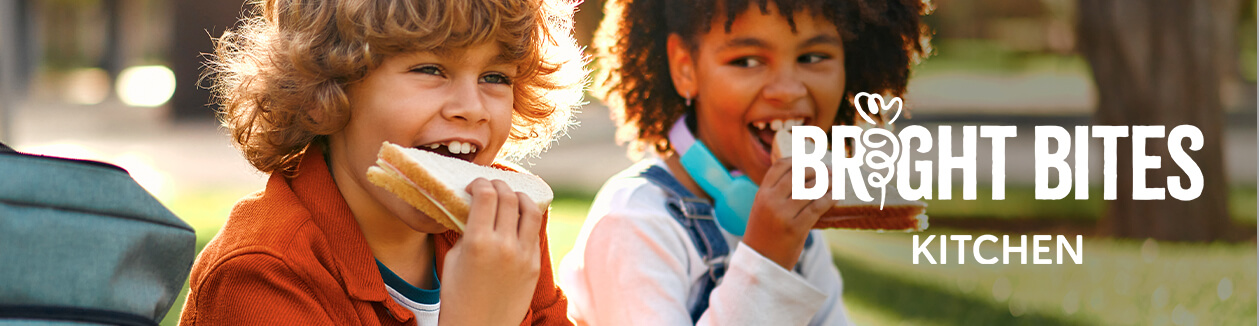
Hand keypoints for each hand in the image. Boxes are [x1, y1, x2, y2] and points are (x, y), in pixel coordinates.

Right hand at [439, 178, 542, 325]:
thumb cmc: (457, 295)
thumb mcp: (453, 258)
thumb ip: (467, 230)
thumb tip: (476, 209)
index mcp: (478, 242)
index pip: (486, 195)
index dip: (479, 183)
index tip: (474, 185)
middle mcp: (504, 245)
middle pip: (508, 197)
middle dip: (498, 185)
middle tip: (490, 186)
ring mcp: (523, 255)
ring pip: (530, 210)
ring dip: (519, 197)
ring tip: (511, 196)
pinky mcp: (534, 265)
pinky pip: (534, 232)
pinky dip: (527, 219)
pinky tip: (518, 218)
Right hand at [742, 157, 836, 269]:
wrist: (760, 264)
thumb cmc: (765, 236)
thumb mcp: (762, 210)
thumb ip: (777, 193)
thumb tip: (804, 177)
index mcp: (761, 194)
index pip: (780, 166)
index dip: (798, 160)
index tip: (811, 161)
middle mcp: (770, 201)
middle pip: (798, 174)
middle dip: (817, 170)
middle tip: (829, 171)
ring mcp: (782, 215)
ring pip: (810, 189)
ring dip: (827, 182)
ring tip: (835, 181)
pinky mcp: (796, 228)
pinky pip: (817, 207)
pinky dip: (829, 198)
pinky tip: (836, 195)